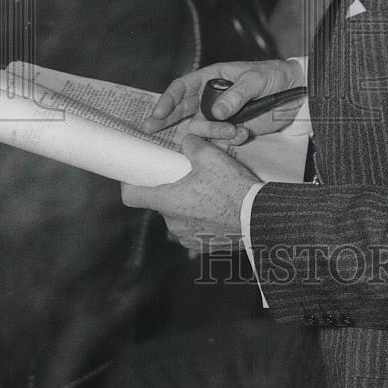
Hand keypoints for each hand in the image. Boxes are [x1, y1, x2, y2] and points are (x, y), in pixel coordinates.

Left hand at [121, 134, 259, 250]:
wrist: (258, 217)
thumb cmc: (232, 188)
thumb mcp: (210, 156)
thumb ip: (192, 145)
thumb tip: (187, 141)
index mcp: (168, 201)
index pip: (132, 197)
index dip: (129, 184)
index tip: (134, 175)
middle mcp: (173, 223)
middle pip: (161, 203)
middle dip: (171, 189)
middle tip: (188, 177)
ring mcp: (187, 237)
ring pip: (178, 216)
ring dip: (187, 205)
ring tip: (208, 193)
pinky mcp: (202, 246)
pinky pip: (193, 229)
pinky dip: (200, 219)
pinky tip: (217, 209)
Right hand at [142, 59, 305, 141]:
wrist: (296, 94)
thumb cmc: (275, 76)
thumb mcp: (257, 79)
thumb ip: (237, 94)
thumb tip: (217, 111)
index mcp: (213, 77)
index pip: (183, 87)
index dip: (168, 99)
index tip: (159, 113)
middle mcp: (211, 96)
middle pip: (181, 109)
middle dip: (167, 119)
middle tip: (151, 129)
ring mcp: (220, 114)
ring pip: (201, 127)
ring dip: (212, 132)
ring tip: (234, 131)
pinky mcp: (231, 129)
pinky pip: (219, 139)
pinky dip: (228, 140)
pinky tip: (243, 134)